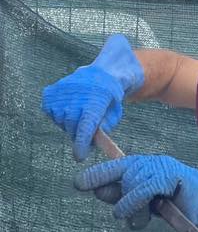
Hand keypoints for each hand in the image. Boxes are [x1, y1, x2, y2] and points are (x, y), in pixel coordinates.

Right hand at [41, 34, 144, 160]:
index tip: (80, 157)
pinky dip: (58, 115)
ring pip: (60, 121)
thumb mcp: (113, 115)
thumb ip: (102, 130)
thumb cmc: (109, 99)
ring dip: (68, 124)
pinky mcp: (50, 92)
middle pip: (71, 127)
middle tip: (85, 130)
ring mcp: (61, 93)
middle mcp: (76, 96)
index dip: (81, 144)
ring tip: (79, 113)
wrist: (101, 75)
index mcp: (95, 102)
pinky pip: (49, 113)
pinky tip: (69, 107)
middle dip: (78, 134)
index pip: (85, 127)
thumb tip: (89, 143)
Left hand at [75, 154, 197, 231]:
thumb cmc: (179, 209)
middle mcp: (152, 162)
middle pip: (120, 175)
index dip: (97, 175)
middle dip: (117, 197)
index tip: (79, 184)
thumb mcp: (147, 205)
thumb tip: (98, 192)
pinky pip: (142, 188)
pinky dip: (134, 202)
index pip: (116, 167)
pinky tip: (137, 213)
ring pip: (129, 182)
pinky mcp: (169, 174)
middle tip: (128, 215)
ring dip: (128, 205)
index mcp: (145, 167)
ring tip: (139, 218)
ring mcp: (161, 166)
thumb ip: (126, 197)